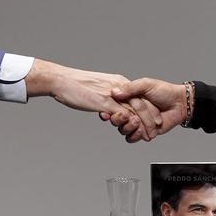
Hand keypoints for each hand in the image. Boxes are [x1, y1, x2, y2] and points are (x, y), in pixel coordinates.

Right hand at [25, 59, 160, 139]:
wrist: (61, 80)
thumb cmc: (74, 85)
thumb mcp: (96, 89)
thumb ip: (106, 96)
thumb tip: (110, 106)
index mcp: (117, 82)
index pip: (138, 96)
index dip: (147, 109)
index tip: (152, 119)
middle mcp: (118, 87)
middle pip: (141, 103)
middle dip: (150, 119)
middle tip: (154, 131)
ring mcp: (112, 95)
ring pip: (135, 110)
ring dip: (143, 124)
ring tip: (147, 135)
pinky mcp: (105, 102)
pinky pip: (123, 114)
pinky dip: (131, 123)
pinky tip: (135, 131)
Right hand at [103, 77, 188, 142]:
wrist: (179, 104)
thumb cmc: (164, 91)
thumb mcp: (146, 84)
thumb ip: (130, 88)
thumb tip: (114, 92)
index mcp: (128, 99)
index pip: (112, 107)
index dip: (107, 111)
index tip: (105, 114)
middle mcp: (130, 111)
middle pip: (116, 120)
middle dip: (119, 120)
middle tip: (128, 117)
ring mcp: (136, 122)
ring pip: (123, 130)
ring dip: (129, 128)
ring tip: (138, 123)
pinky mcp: (143, 131)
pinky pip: (132, 138)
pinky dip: (136, 136)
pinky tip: (142, 131)